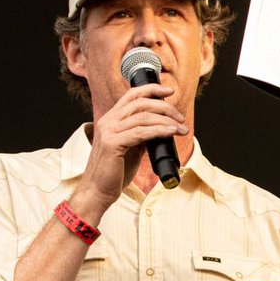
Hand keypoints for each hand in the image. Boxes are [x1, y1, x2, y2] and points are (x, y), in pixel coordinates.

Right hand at [76, 82, 187, 210]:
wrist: (98, 190)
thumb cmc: (114, 172)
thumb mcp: (130, 148)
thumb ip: (141, 135)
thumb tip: (159, 128)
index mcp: (111, 119)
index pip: (131, 95)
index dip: (151, 90)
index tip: (169, 91)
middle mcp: (108, 121)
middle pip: (140, 103)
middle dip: (164, 107)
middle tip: (180, 117)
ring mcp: (108, 131)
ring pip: (143, 117)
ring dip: (166, 120)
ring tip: (181, 128)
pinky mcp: (112, 143)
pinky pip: (141, 132)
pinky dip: (159, 130)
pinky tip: (171, 132)